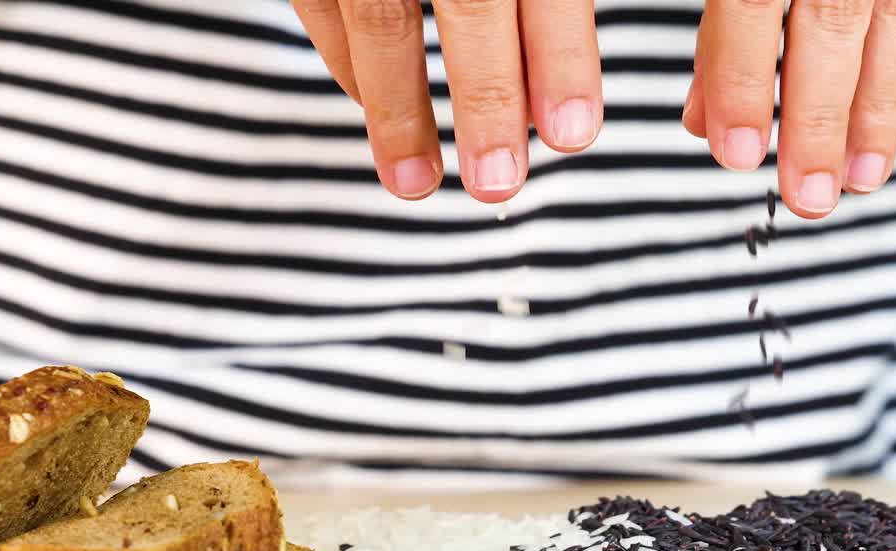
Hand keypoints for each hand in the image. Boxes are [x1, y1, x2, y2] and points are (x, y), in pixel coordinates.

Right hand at [291, 0, 602, 202]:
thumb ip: (549, 10)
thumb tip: (559, 114)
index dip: (562, 57)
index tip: (573, 135)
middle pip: (472, 2)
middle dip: (488, 96)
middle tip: (500, 183)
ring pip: (380, 16)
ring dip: (399, 110)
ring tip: (416, 186)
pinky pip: (321, 7)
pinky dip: (351, 68)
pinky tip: (379, 114)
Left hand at [684, 1, 895, 218]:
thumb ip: (721, 33)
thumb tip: (701, 124)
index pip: (750, 2)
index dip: (740, 78)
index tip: (736, 155)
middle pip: (830, 19)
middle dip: (818, 117)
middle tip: (808, 197)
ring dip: (878, 111)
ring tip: (857, 182)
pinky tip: (885, 125)